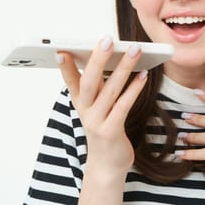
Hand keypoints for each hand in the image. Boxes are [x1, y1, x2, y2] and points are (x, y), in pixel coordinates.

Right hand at [56, 36, 147, 178]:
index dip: (65, 66)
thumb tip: (111, 56)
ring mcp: (96, 122)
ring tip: (134, 50)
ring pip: (109, 90)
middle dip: (98, 59)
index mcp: (80, 102)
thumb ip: (100, 85)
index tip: (60, 50)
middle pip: (89, 81)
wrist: (107, 165)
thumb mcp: (97, 106)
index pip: (70, 80)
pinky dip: (134, 89)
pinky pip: (123, 106)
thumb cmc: (105, 128)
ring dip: (124, 68)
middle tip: (108, 39)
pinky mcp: (111, 131)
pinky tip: (143, 75)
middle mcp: (85, 111)